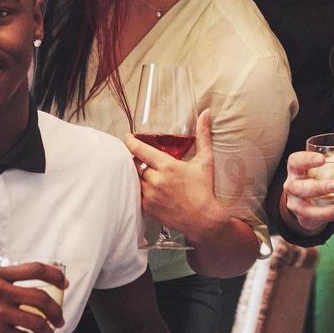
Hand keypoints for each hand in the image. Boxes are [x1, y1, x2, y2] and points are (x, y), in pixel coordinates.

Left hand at [125, 110, 225, 239]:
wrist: (204, 220)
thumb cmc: (205, 189)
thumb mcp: (206, 161)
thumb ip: (203, 135)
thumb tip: (206, 113)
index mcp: (168, 166)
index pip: (140, 150)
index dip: (130, 141)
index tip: (127, 137)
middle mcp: (156, 180)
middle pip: (135, 164)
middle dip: (138, 160)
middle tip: (142, 158)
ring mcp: (150, 195)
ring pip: (135, 179)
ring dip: (138, 175)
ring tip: (145, 173)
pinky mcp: (148, 208)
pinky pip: (136, 193)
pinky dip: (139, 189)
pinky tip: (148, 188)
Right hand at [282, 145, 333, 234]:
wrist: (306, 199)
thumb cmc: (319, 175)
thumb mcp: (330, 163)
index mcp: (297, 169)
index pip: (296, 162)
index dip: (307, 160)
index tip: (322, 159)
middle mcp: (293, 186)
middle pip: (300, 188)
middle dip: (318, 187)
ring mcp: (297, 204)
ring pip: (307, 210)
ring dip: (325, 210)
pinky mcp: (306, 218)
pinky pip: (321, 221)